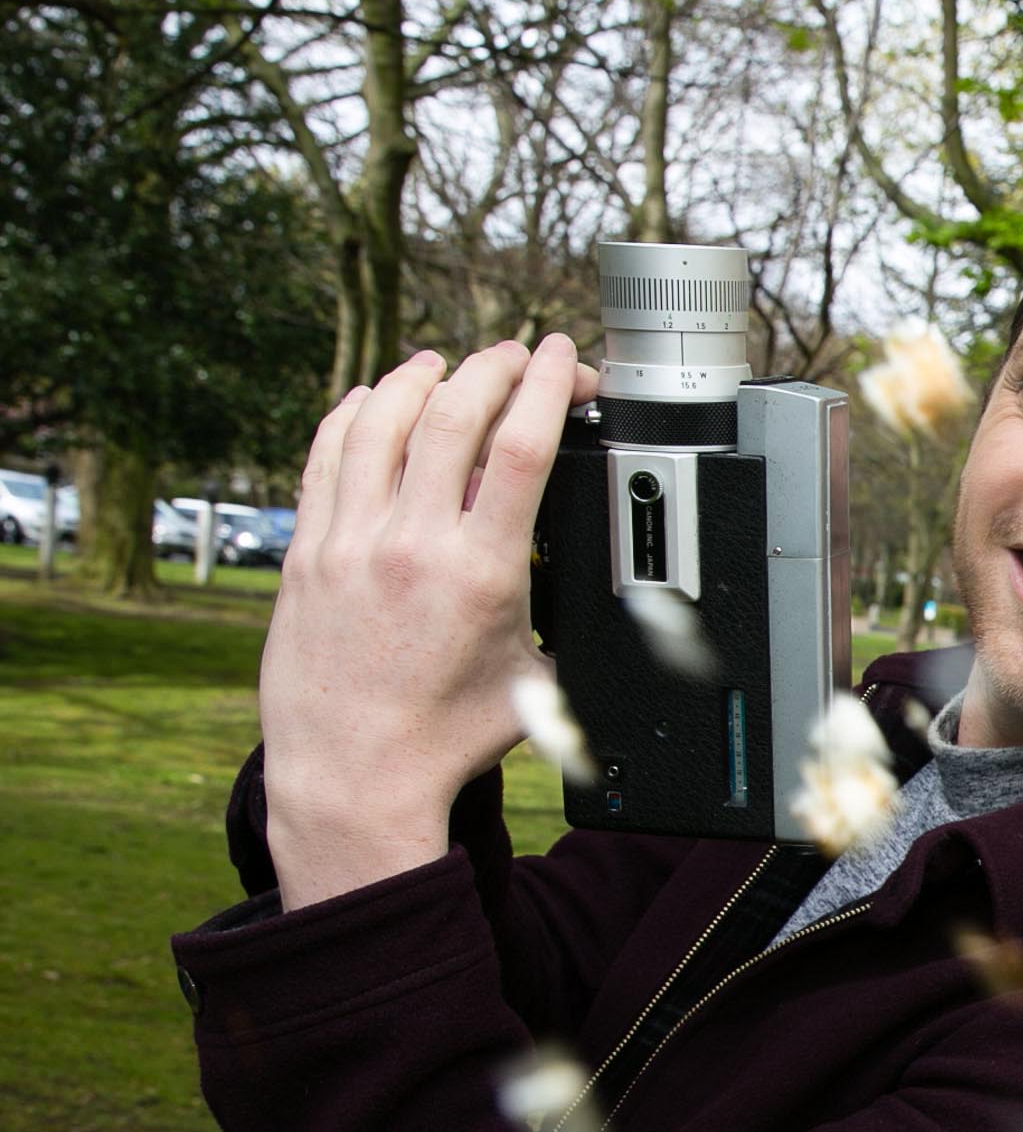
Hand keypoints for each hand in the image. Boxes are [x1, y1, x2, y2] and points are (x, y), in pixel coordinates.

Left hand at [260, 337, 595, 909]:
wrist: (354, 773)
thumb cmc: (446, 737)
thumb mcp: (535, 677)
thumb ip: (558, 617)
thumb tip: (605, 592)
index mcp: (482, 574)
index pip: (521, 446)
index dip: (547, 385)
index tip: (563, 358)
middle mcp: (411, 546)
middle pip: (453, 413)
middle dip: (492, 367)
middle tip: (515, 359)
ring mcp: (350, 541)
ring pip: (381, 420)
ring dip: (419, 377)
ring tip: (444, 364)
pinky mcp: (308, 550)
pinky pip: (327, 453)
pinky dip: (356, 412)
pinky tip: (376, 402)